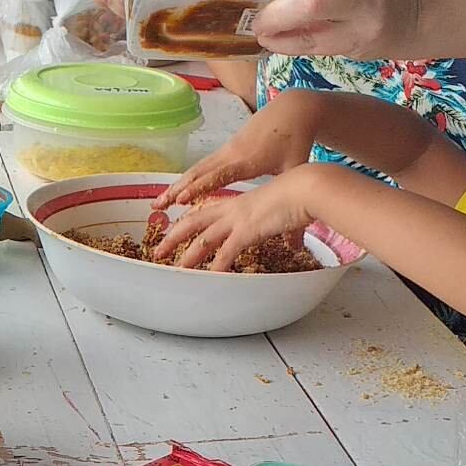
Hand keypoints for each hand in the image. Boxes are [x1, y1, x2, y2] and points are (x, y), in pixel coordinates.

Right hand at [154, 89, 325, 207]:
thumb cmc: (294, 139)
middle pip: (197, 173)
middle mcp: (231, 154)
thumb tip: (297, 242)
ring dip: (176, 186)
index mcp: (247, 160)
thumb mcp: (295, 168)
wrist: (293, 109)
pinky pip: (201, 166)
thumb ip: (292, 200)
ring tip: (158, 203)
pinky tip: (176, 191)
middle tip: (157, 207)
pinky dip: (186, 179)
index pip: (218, 176)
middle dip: (176, 190)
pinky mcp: (226, 149)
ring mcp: (226, 150)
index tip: (181, 200)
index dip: (199, 188)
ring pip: (195, 169)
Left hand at [154, 166, 325, 270]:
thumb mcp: (283, 214)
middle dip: (173, 237)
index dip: (187, 221)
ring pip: (203, 239)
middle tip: (159, 252)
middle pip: (192, 223)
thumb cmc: (299, 196)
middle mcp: (231, 210)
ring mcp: (237, 220)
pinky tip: (210, 277)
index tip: (174, 230)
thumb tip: (294, 245)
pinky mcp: (248, 230)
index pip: (204, 212)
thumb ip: (283, 231)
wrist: (307, 188)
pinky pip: (226, 252)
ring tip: (176, 270)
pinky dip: (217, 266)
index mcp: (236, 203)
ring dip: (187, 256)